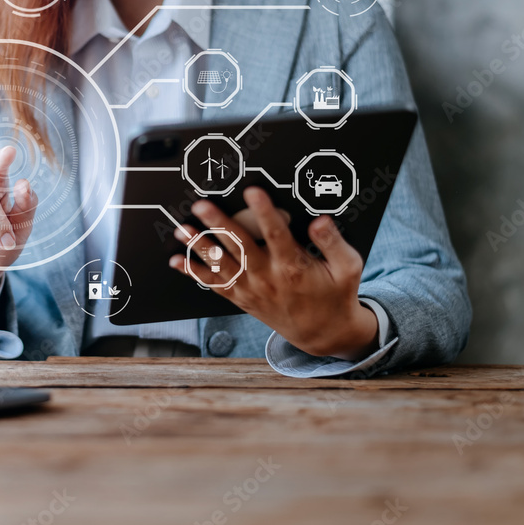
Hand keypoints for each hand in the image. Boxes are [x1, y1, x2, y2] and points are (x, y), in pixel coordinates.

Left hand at [169, 187, 378, 359]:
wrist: (322, 333)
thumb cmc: (335, 294)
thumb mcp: (347, 268)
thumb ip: (333, 243)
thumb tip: (320, 220)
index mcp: (294, 266)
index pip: (277, 234)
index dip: (264, 211)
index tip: (252, 191)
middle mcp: (268, 277)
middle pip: (240, 246)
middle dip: (219, 224)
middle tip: (201, 205)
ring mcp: (252, 289)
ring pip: (221, 264)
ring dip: (199, 246)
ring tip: (181, 229)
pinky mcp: (241, 298)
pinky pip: (214, 285)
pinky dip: (194, 273)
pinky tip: (176, 261)